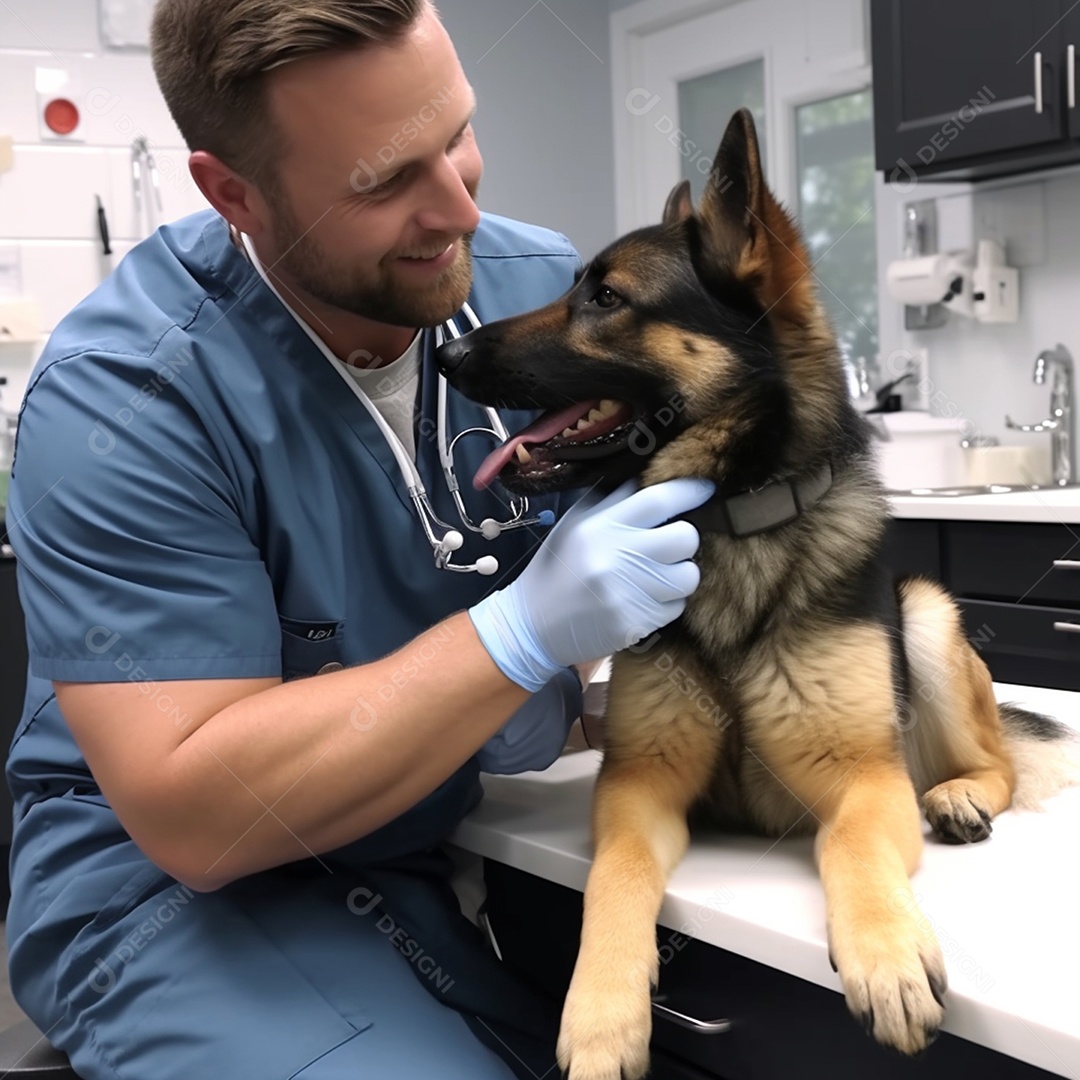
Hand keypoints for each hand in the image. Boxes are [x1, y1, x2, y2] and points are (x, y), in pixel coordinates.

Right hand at [468, 478, 712, 691]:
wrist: (534, 624)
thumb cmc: (558, 567)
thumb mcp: (576, 524)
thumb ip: (615, 500)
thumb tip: (655, 477)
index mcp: (601, 526)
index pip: (659, 499)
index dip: (690, 491)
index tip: (705, 489)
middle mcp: (617, 558)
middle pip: (685, 537)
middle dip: (684, 538)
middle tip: (668, 544)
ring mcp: (628, 594)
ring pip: (688, 576)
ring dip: (679, 573)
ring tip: (656, 575)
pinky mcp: (636, 624)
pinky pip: (676, 607)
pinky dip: (667, 602)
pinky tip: (643, 599)